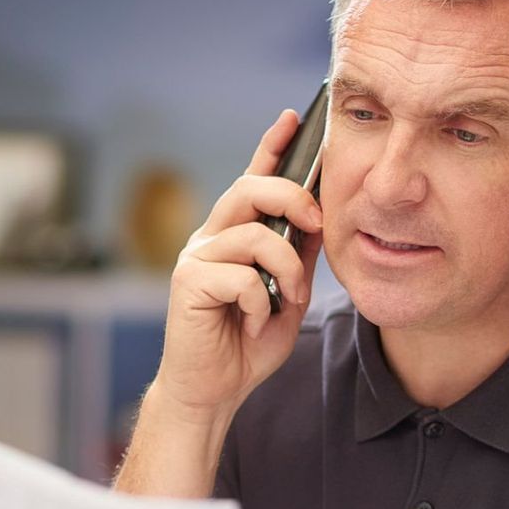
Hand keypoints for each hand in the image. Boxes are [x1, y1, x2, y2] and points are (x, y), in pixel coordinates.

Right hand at [154, 109, 323, 423]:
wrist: (212, 391)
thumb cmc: (246, 344)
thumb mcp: (287, 295)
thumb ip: (300, 256)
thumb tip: (322, 217)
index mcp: (233, 236)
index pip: (252, 179)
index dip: (271, 146)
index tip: (294, 117)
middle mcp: (210, 239)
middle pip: (249, 189)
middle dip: (293, 198)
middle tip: (318, 224)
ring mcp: (194, 258)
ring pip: (254, 235)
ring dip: (286, 270)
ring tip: (286, 300)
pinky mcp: (187, 283)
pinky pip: (241, 276)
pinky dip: (258, 303)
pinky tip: (249, 321)